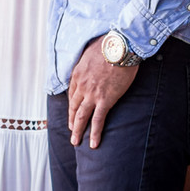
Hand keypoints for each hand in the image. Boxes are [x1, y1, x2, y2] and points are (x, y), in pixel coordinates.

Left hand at [66, 35, 138, 149]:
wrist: (118, 48)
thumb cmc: (107, 46)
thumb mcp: (90, 53)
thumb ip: (88, 62)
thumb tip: (91, 63)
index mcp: (77, 73)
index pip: (72, 93)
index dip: (72, 104)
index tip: (72, 112)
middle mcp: (81, 85)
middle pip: (73, 106)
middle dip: (71, 120)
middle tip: (71, 131)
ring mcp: (92, 94)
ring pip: (81, 116)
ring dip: (77, 130)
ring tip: (76, 141)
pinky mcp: (105, 100)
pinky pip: (98, 120)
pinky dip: (95, 133)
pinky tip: (94, 143)